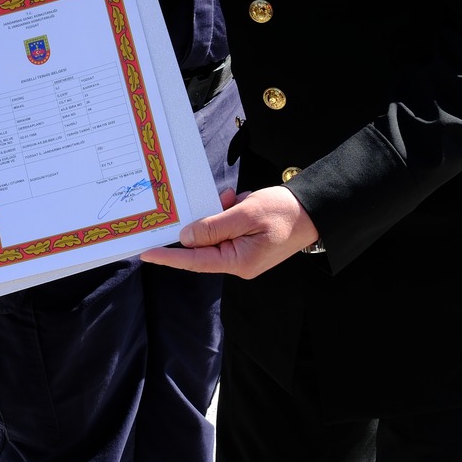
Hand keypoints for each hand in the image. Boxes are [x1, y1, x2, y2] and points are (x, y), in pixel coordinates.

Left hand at [140, 186, 317, 278]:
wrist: (315, 210)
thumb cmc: (285, 212)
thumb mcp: (247, 214)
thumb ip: (214, 226)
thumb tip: (187, 237)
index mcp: (239, 261)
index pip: (195, 261)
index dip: (169, 256)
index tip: (146, 252)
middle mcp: (238, 262)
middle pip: (204, 245)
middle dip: (205, 220)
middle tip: (219, 201)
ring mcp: (243, 253)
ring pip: (215, 232)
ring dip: (220, 213)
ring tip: (235, 199)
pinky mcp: (246, 242)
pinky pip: (226, 227)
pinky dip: (229, 211)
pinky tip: (241, 200)